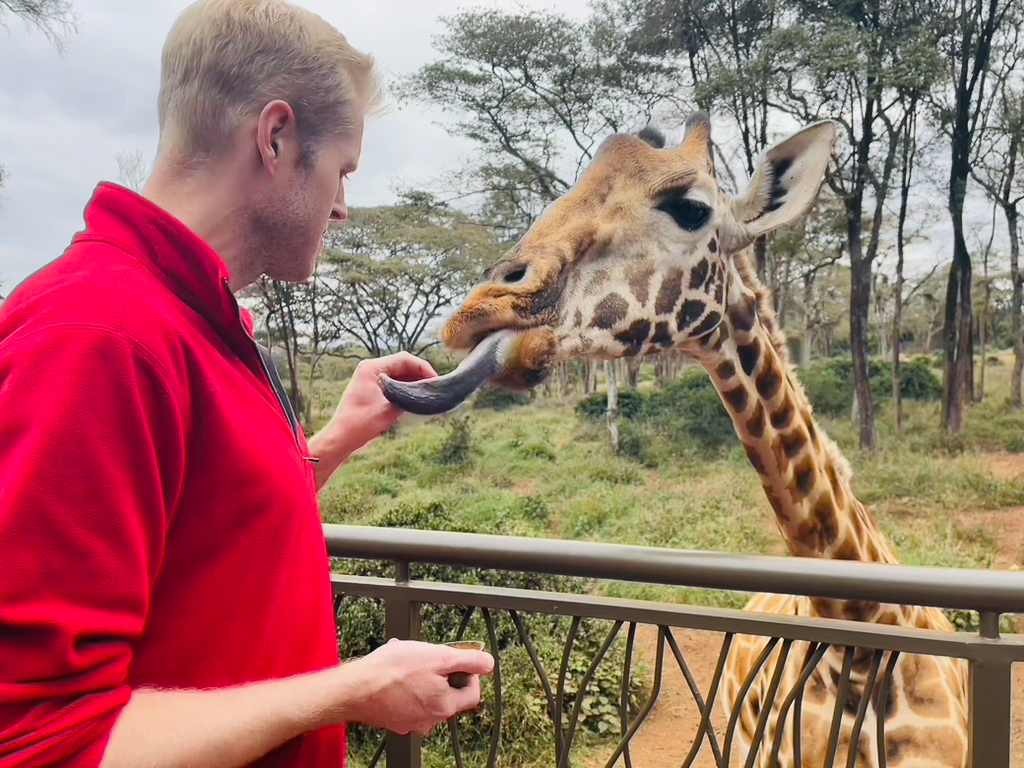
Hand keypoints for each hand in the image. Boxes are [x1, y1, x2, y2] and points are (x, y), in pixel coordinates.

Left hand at [325, 352, 436, 455]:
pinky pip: (395, 384)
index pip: (404, 359)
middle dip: (420, 375)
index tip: (436, 380)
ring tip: (429, 394)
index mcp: (372, 368)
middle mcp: (372, 369)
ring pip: (400, 375)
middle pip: (403, 365)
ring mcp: (372, 379)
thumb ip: (410, 397)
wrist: (342, 438)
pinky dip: (407, 390)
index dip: (423, 368)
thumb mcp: (390, 409)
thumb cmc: (360, 423)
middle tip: (435, 388)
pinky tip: (417, 399)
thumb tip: (428, 393)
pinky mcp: (373, 390)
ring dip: (415, 383)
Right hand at [344, 639, 493, 734]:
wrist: (355, 688)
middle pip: (449, 695)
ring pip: (428, 697)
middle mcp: (431, 719)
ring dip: (424, 679)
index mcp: (445, 705)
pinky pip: (410, 701)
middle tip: (429, 659)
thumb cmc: (393, 671)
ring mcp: (411, 722)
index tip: (459, 661)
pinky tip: (396, 673)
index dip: (470, 674)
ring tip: (408, 663)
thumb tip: (488, 663)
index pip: (473, 693)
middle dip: (443, 674)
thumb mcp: (439, 656)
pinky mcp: (395, 719)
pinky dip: (407, 687)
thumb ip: (469, 660)